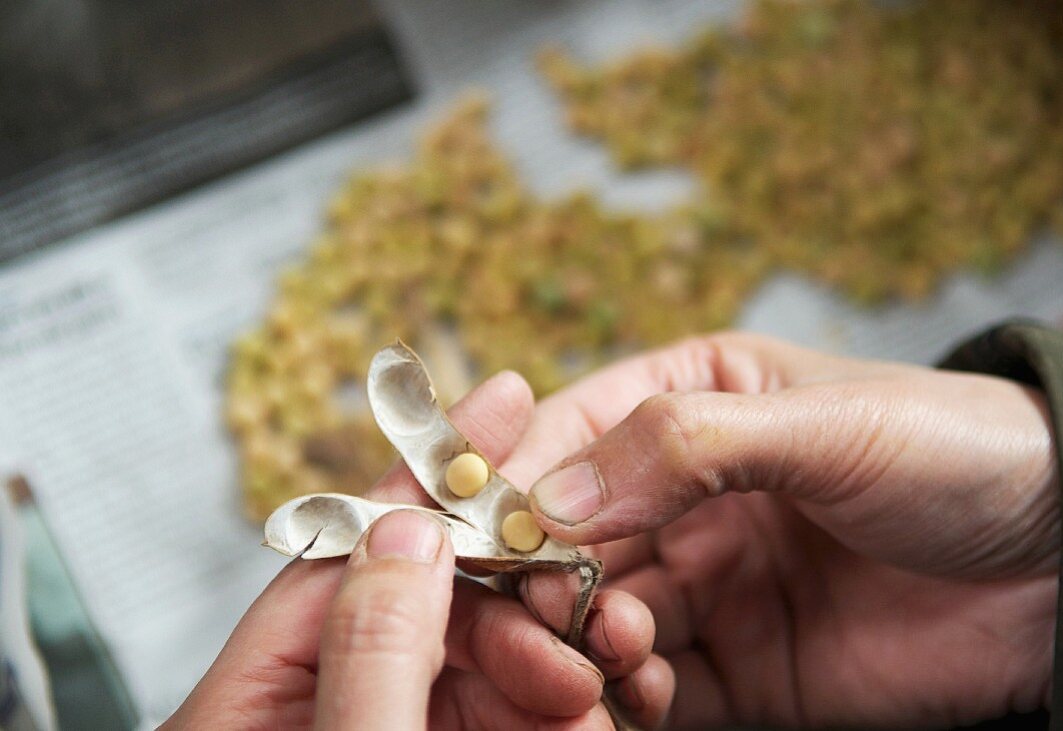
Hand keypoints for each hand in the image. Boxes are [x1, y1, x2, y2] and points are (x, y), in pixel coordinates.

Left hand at [163, 374, 662, 729]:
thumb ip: (374, 651)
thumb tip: (413, 533)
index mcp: (251, 699)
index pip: (347, 550)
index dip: (430, 474)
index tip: (506, 399)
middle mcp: (319, 701)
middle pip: (428, 600)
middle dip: (519, 600)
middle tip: (588, 598)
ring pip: (480, 661)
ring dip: (554, 663)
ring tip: (607, 673)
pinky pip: (507, 716)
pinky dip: (560, 712)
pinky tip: (602, 714)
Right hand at [506, 333, 1057, 727]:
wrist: (1060, 563)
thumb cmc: (951, 450)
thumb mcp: (820, 423)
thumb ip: (684, 446)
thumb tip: (554, 499)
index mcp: (689, 403)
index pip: (570, 433)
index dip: (518, 478)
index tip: (484, 528)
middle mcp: (680, 494)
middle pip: (564, 537)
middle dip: (540, 574)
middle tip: (546, 606)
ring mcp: (705, 581)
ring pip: (594, 615)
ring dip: (581, 637)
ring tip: (618, 644)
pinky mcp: (736, 665)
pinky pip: (650, 685)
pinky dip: (626, 693)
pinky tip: (645, 689)